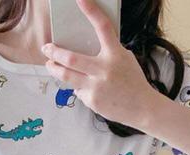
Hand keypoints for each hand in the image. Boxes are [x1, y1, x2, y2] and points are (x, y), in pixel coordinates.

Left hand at [41, 0, 160, 128]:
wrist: (142, 108)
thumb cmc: (133, 82)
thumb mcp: (124, 60)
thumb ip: (107, 53)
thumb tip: (85, 50)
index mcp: (115, 54)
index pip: (103, 27)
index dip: (91, 11)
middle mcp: (104, 69)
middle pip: (71, 59)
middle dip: (55, 52)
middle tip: (46, 48)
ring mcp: (96, 86)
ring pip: (67, 76)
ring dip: (54, 69)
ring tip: (49, 64)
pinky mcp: (92, 101)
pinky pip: (78, 90)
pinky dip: (80, 88)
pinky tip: (87, 89)